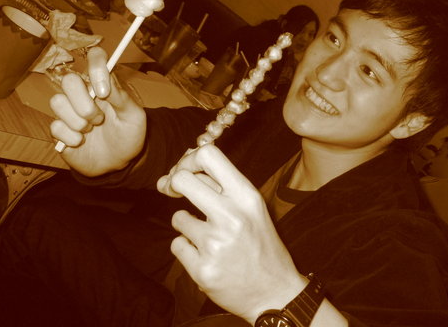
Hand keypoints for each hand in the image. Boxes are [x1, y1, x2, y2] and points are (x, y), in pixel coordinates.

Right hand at [49, 47, 146, 175]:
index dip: (96, 68)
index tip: (103, 92)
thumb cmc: (128, 136)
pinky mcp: (58, 130)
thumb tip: (105, 82)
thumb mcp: (134, 117)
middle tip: (99, 119)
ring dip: (79, 122)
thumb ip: (121, 97)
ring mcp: (69, 111)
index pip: (95, 58)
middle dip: (85, 104)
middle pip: (69, 80)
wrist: (119, 163)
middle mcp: (83, 93)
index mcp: (104, 84)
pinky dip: (71, 138)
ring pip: (57, 102)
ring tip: (92, 130)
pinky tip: (82, 142)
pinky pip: (55, 126)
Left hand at [157, 144, 305, 323]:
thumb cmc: (260, 244)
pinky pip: (177, 245)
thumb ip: (220, 185)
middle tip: (175, 193)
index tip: (185, 172)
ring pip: (177, 217)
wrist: (275, 292)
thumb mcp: (251, 208)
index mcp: (247, 196)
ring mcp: (216, 244)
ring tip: (207, 237)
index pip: (208, 155)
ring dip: (186, 225)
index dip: (188, 159)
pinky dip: (187, 249)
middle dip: (172, 185)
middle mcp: (232, 216)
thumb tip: (182, 164)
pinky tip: (206, 255)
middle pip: (181, 179)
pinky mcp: (202, 270)